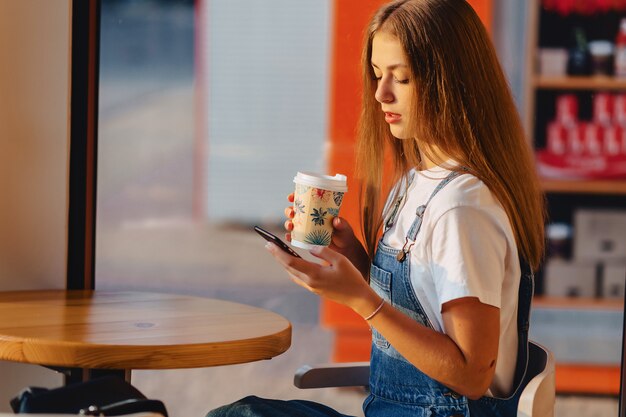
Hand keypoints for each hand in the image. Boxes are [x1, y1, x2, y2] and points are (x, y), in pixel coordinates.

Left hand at [265, 242, 379, 316]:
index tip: (269, 243)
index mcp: (314, 274)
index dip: (278, 252)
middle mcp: (309, 282)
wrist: (358, 298)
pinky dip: (292, 269)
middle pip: (288, 267)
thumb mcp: (340, 260)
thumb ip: (323, 251)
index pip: (291, 261)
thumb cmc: (352, 278)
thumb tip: (310, 247)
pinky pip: (298, 278)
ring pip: (292, 273)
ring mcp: (311, 287)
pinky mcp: (315, 289)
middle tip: (268, 244)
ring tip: (279, 251)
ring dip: (284, 262)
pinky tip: (294, 263)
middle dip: (277, 255)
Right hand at [283, 193, 369, 278]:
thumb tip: (337, 220)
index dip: (295, 196)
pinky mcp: (306, 240)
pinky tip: (289, 237)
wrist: (345, 249)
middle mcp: (310, 218)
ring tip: (291, 225)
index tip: (291, 197)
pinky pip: (295, 237)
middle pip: (294, 211)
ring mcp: (307, 229)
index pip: (304, 200)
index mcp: (318, 210)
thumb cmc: (345, 234)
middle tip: (292, 213)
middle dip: (289, 210)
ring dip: (288, 223)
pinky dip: (290, 237)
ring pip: (292, 223)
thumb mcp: (345, 227)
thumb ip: (342, 224)